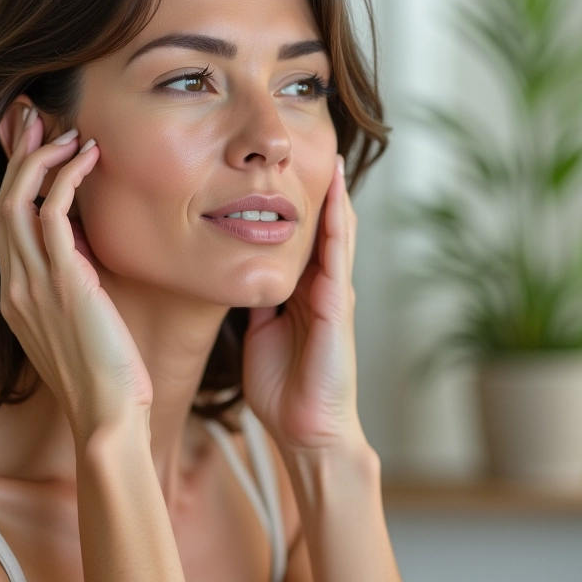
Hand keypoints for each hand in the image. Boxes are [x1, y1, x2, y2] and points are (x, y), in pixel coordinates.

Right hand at [0, 112, 152, 441]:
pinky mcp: (64, 282)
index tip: (32, 149)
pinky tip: (88, 159)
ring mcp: (33, 283)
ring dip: (40, 159)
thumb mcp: (77, 324)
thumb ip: (71, 285)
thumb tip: (86, 249)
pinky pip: (53, 213)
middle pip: (2, 201)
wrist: (106, 415)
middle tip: (38, 121)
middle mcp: (15, 284)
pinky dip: (68, 179)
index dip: (15, 179)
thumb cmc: (103, 374)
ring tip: (67, 133)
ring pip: (17, 200)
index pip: (4, 223)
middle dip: (18, 156)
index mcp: (15, 295)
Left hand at [241, 155, 368, 453]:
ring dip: (334, 198)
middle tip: (313, 152)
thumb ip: (258, 304)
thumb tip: (243, 279)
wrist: (305, 429)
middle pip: (324, 230)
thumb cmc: (283, 387)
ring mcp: (334, 295)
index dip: (297, 208)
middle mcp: (322, 288)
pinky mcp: (337, 306)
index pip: (303, 241)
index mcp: (302, 294)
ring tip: (329, 160)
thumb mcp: (260, 333)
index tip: (284, 175)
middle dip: (320, 193)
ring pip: (337, 235)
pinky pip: (337, 257)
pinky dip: (337, 224)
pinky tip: (336, 197)